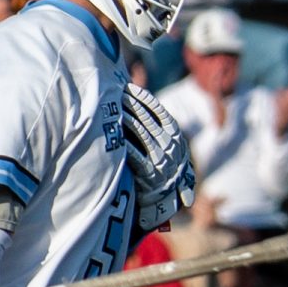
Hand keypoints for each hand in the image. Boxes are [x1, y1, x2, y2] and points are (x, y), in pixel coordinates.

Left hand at [119, 81, 195, 233]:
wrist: (165, 198)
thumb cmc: (162, 167)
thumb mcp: (169, 147)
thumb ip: (158, 128)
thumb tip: (137, 103)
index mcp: (176, 136)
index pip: (159, 110)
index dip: (143, 97)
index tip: (128, 87)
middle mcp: (170, 145)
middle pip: (147, 118)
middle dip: (130, 103)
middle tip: (114, 92)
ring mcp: (160, 159)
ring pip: (140, 131)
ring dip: (125, 118)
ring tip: (111, 108)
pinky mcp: (149, 173)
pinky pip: (134, 153)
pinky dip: (123, 141)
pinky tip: (112, 132)